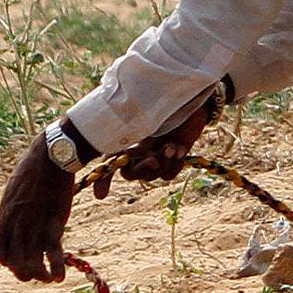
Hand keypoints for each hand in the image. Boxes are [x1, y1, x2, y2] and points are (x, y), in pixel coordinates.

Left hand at [0, 132, 74, 282]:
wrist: (51, 156)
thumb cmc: (34, 168)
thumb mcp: (14, 190)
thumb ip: (13, 209)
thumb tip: (12, 218)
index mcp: (5, 216)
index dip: (6, 262)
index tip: (16, 262)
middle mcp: (16, 225)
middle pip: (13, 262)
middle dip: (22, 273)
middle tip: (34, 274)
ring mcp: (34, 225)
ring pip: (31, 262)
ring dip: (39, 275)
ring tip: (48, 279)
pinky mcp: (53, 222)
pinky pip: (53, 252)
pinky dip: (56, 267)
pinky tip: (60, 276)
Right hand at [91, 84, 222, 194]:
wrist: (191, 96)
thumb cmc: (163, 101)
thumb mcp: (143, 113)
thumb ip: (128, 130)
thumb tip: (121, 149)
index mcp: (127, 139)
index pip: (109, 164)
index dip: (102, 181)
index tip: (100, 195)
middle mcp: (139, 151)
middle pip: (132, 174)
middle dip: (143, 169)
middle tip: (154, 159)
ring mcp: (156, 156)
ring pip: (152, 176)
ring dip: (162, 163)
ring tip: (171, 146)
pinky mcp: (173, 159)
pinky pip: (168, 175)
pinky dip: (175, 165)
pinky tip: (180, 150)